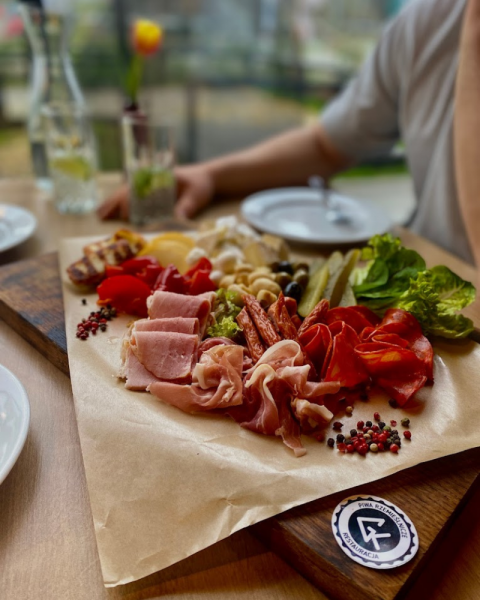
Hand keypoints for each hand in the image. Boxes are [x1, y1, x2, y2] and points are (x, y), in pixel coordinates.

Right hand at [96, 163, 214, 221]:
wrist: (206, 177)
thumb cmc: (200, 185)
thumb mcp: (197, 195)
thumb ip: (187, 206)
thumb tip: (178, 218)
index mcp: (159, 177)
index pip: (139, 188)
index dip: (131, 201)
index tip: (126, 215)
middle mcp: (150, 179)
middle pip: (127, 190)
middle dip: (114, 203)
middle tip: (101, 216)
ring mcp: (148, 184)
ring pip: (125, 192)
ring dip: (112, 203)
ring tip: (99, 214)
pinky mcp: (150, 191)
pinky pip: (131, 196)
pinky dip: (119, 203)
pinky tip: (110, 211)